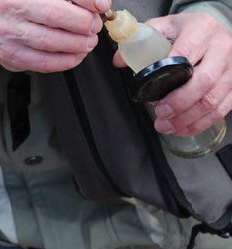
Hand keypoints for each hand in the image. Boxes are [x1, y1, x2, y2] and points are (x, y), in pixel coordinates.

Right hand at [0, 0, 108, 71]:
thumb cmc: (24, 3)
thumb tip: (100, 5)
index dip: (86, 1)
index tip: (101, 7)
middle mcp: (12, 10)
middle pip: (55, 17)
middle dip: (83, 24)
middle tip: (93, 27)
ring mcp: (8, 35)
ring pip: (50, 43)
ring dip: (77, 45)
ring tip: (87, 42)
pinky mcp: (10, 56)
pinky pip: (43, 63)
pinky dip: (65, 61)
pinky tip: (75, 55)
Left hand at [113, 13, 231, 136]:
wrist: (212, 31)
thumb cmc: (187, 32)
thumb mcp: (163, 28)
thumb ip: (140, 42)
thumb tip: (119, 61)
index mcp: (202, 28)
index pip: (188, 53)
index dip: (172, 77)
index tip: (157, 95)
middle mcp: (222, 46)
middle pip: (205, 80)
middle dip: (180, 103)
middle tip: (161, 114)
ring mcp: (231, 66)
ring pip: (213, 98)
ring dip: (188, 118)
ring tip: (166, 126)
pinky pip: (222, 108)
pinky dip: (201, 123)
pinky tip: (183, 129)